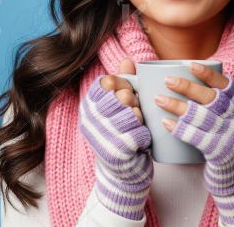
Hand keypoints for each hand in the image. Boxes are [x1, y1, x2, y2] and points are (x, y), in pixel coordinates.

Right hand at [78, 58, 152, 220]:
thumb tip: (128, 60)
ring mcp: (100, 137)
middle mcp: (89, 121)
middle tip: (135, 112)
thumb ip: (123, 83)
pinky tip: (140, 142)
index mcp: (88, 107)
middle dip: (134, 103)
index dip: (122, 85)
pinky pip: (140, 132)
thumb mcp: (119, 108)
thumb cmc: (123, 134)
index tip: (127, 93)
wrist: (123, 174)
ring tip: (137, 126)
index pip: (107, 83)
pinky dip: (145, 136)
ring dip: (140, 119)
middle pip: (122, 97)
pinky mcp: (115, 152)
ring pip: (132, 114)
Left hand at [156, 62, 233, 224]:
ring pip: (201, 116)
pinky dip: (179, 129)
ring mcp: (230, 135)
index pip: (227, 85)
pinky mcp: (220, 152)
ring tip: (158, 99)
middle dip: (188, 87)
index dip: (209, 74)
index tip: (191, 65)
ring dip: (177, 106)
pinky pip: (196, 137)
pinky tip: (165, 123)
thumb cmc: (226, 142)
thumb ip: (217, 105)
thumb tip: (189, 79)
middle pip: (212, 98)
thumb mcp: (230, 120)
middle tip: (167, 80)